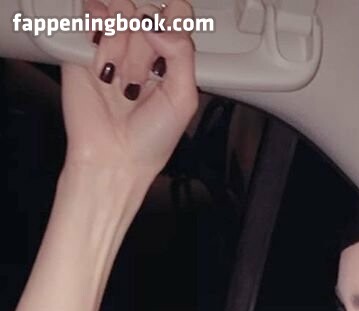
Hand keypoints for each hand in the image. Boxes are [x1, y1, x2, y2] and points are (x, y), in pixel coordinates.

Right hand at [61, 0, 198, 185]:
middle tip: (139, 81)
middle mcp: (141, 49)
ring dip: (121, 46)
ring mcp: (113, 46)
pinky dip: (98, 34)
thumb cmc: (150, 140)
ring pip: (121, 11)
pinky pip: (92, 16)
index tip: (166, 47)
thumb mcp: (184, 99)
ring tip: (119, 80)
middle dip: (145, 48)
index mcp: (169, 58)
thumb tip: (157, 24)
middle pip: (147, 13)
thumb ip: (182, 52)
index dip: (172, 22)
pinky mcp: (85, 47)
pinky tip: (102, 66)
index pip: (176, 14)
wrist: (113, 158)